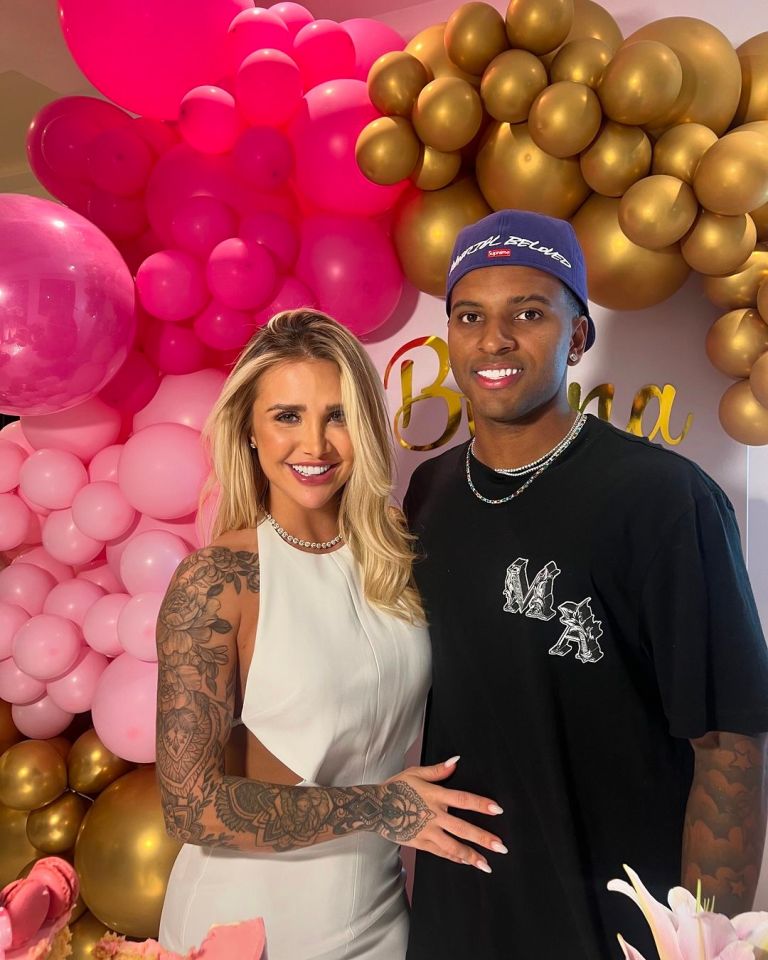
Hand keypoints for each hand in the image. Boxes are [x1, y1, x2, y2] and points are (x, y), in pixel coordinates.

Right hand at [377, 757, 505, 873]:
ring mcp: (427, 832)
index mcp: (435, 795)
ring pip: (453, 846)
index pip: (463, 799)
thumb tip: (456, 761)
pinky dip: (454, 857)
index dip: (481, 804)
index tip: (498, 810)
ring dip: (471, 856)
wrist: (375, 807)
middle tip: (501, 847)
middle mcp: (433, 815)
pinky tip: (466, 861)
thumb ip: (438, 770)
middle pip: (462, 828)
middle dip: (483, 838)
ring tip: (487, 865)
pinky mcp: (420, 843)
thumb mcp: (415, 772)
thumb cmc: (396, 787)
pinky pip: (441, 852)